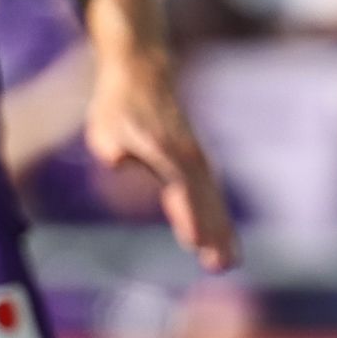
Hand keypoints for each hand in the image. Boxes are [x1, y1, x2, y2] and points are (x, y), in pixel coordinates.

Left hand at [84, 44, 235, 268]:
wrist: (143, 72)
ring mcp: (196, 158)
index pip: (180, 190)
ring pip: (212, 199)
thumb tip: (114, 159)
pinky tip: (222, 240)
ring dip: (222, 230)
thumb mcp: (105, 124)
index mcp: (166, 152)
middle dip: (214, 233)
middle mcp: (187, 157)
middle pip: (204, 200)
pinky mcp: (196, 161)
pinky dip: (218, 216)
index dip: (189, 216)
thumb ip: (110, 144)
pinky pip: (211, 193)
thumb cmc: (119, 104)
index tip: (197, 242)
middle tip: (224, 265)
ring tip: (230, 261)